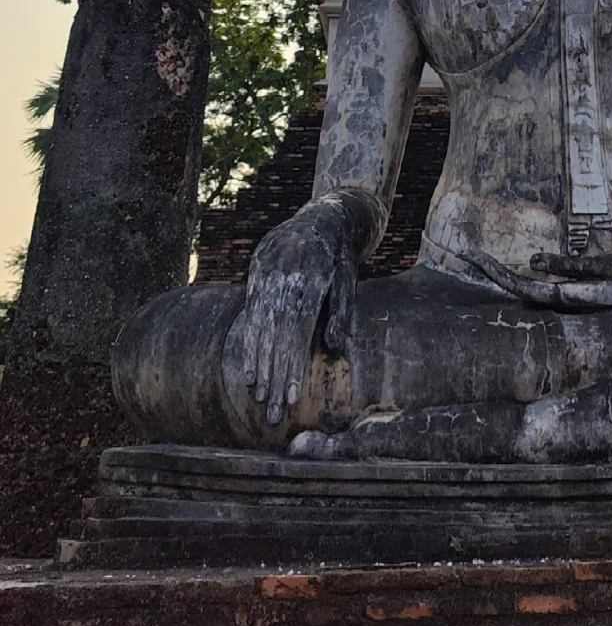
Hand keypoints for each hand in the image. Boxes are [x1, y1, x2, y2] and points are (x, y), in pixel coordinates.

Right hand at [242, 193, 372, 424]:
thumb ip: (341, 312)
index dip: (292, 365)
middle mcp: (286, 275)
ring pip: (259, 325)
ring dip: (257, 364)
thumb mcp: (349, 281)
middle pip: (276, 333)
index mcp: (313, 277)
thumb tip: (334, 349)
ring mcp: (267, 271)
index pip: (299, 330)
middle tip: (271, 410)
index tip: (290, 397)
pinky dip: (248, 344)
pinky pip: (249, 313)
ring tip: (257, 396)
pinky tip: (248, 369)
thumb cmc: (341, 258)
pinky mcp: (256, 271)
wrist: (324, 215)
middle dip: (273, 374)